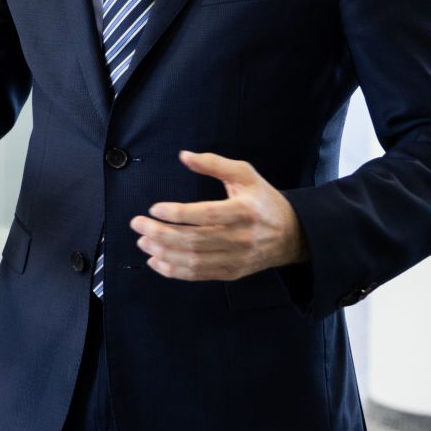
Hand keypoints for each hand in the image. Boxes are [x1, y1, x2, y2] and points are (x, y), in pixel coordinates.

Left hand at [130, 151, 307, 280]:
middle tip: (138, 224)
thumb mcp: (245, 174)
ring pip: (194, 260)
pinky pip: (198, 275)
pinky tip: (156, 261)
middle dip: (160, 234)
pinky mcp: (231, 272)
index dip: (179, 214)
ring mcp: (236, 258)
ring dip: (163, 253)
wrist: (292, 234)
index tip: (155, 208)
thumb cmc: (263, 200)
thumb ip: (214, 163)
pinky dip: (174, 271)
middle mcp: (241, 238)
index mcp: (244, 211)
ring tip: (142, 241)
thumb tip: (183, 155)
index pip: (207, 215)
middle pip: (195, 240)